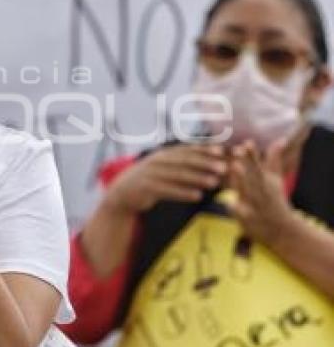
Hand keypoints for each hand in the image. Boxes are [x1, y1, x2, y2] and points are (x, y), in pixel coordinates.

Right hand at [104, 144, 225, 215]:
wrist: (123, 193)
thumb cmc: (151, 181)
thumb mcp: (164, 169)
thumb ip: (183, 166)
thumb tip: (210, 163)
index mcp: (163, 154)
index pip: (186, 149)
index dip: (203, 149)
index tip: (221, 151)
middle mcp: (157, 161)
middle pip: (184, 161)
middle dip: (205, 163)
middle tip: (223, 167)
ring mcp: (151, 174)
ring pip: (178, 175)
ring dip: (197, 178)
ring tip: (214, 182)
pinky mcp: (146, 188)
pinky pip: (168, 190)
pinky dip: (184, 193)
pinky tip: (198, 196)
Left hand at [226, 139, 296, 247]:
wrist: (282, 230)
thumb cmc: (274, 201)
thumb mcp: (275, 180)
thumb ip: (273, 160)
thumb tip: (281, 140)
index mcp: (265, 180)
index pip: (258, 165)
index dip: (252, 154)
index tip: (247, 142)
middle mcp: (261, 190)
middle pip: (252, 175)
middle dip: (246, 162)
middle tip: (237, 150)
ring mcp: (255, 203)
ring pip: (247, 190)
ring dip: (241, 179)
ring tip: (235, 167)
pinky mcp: (248, 218)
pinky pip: (240, 212)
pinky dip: (235, 207)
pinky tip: (228, 202)